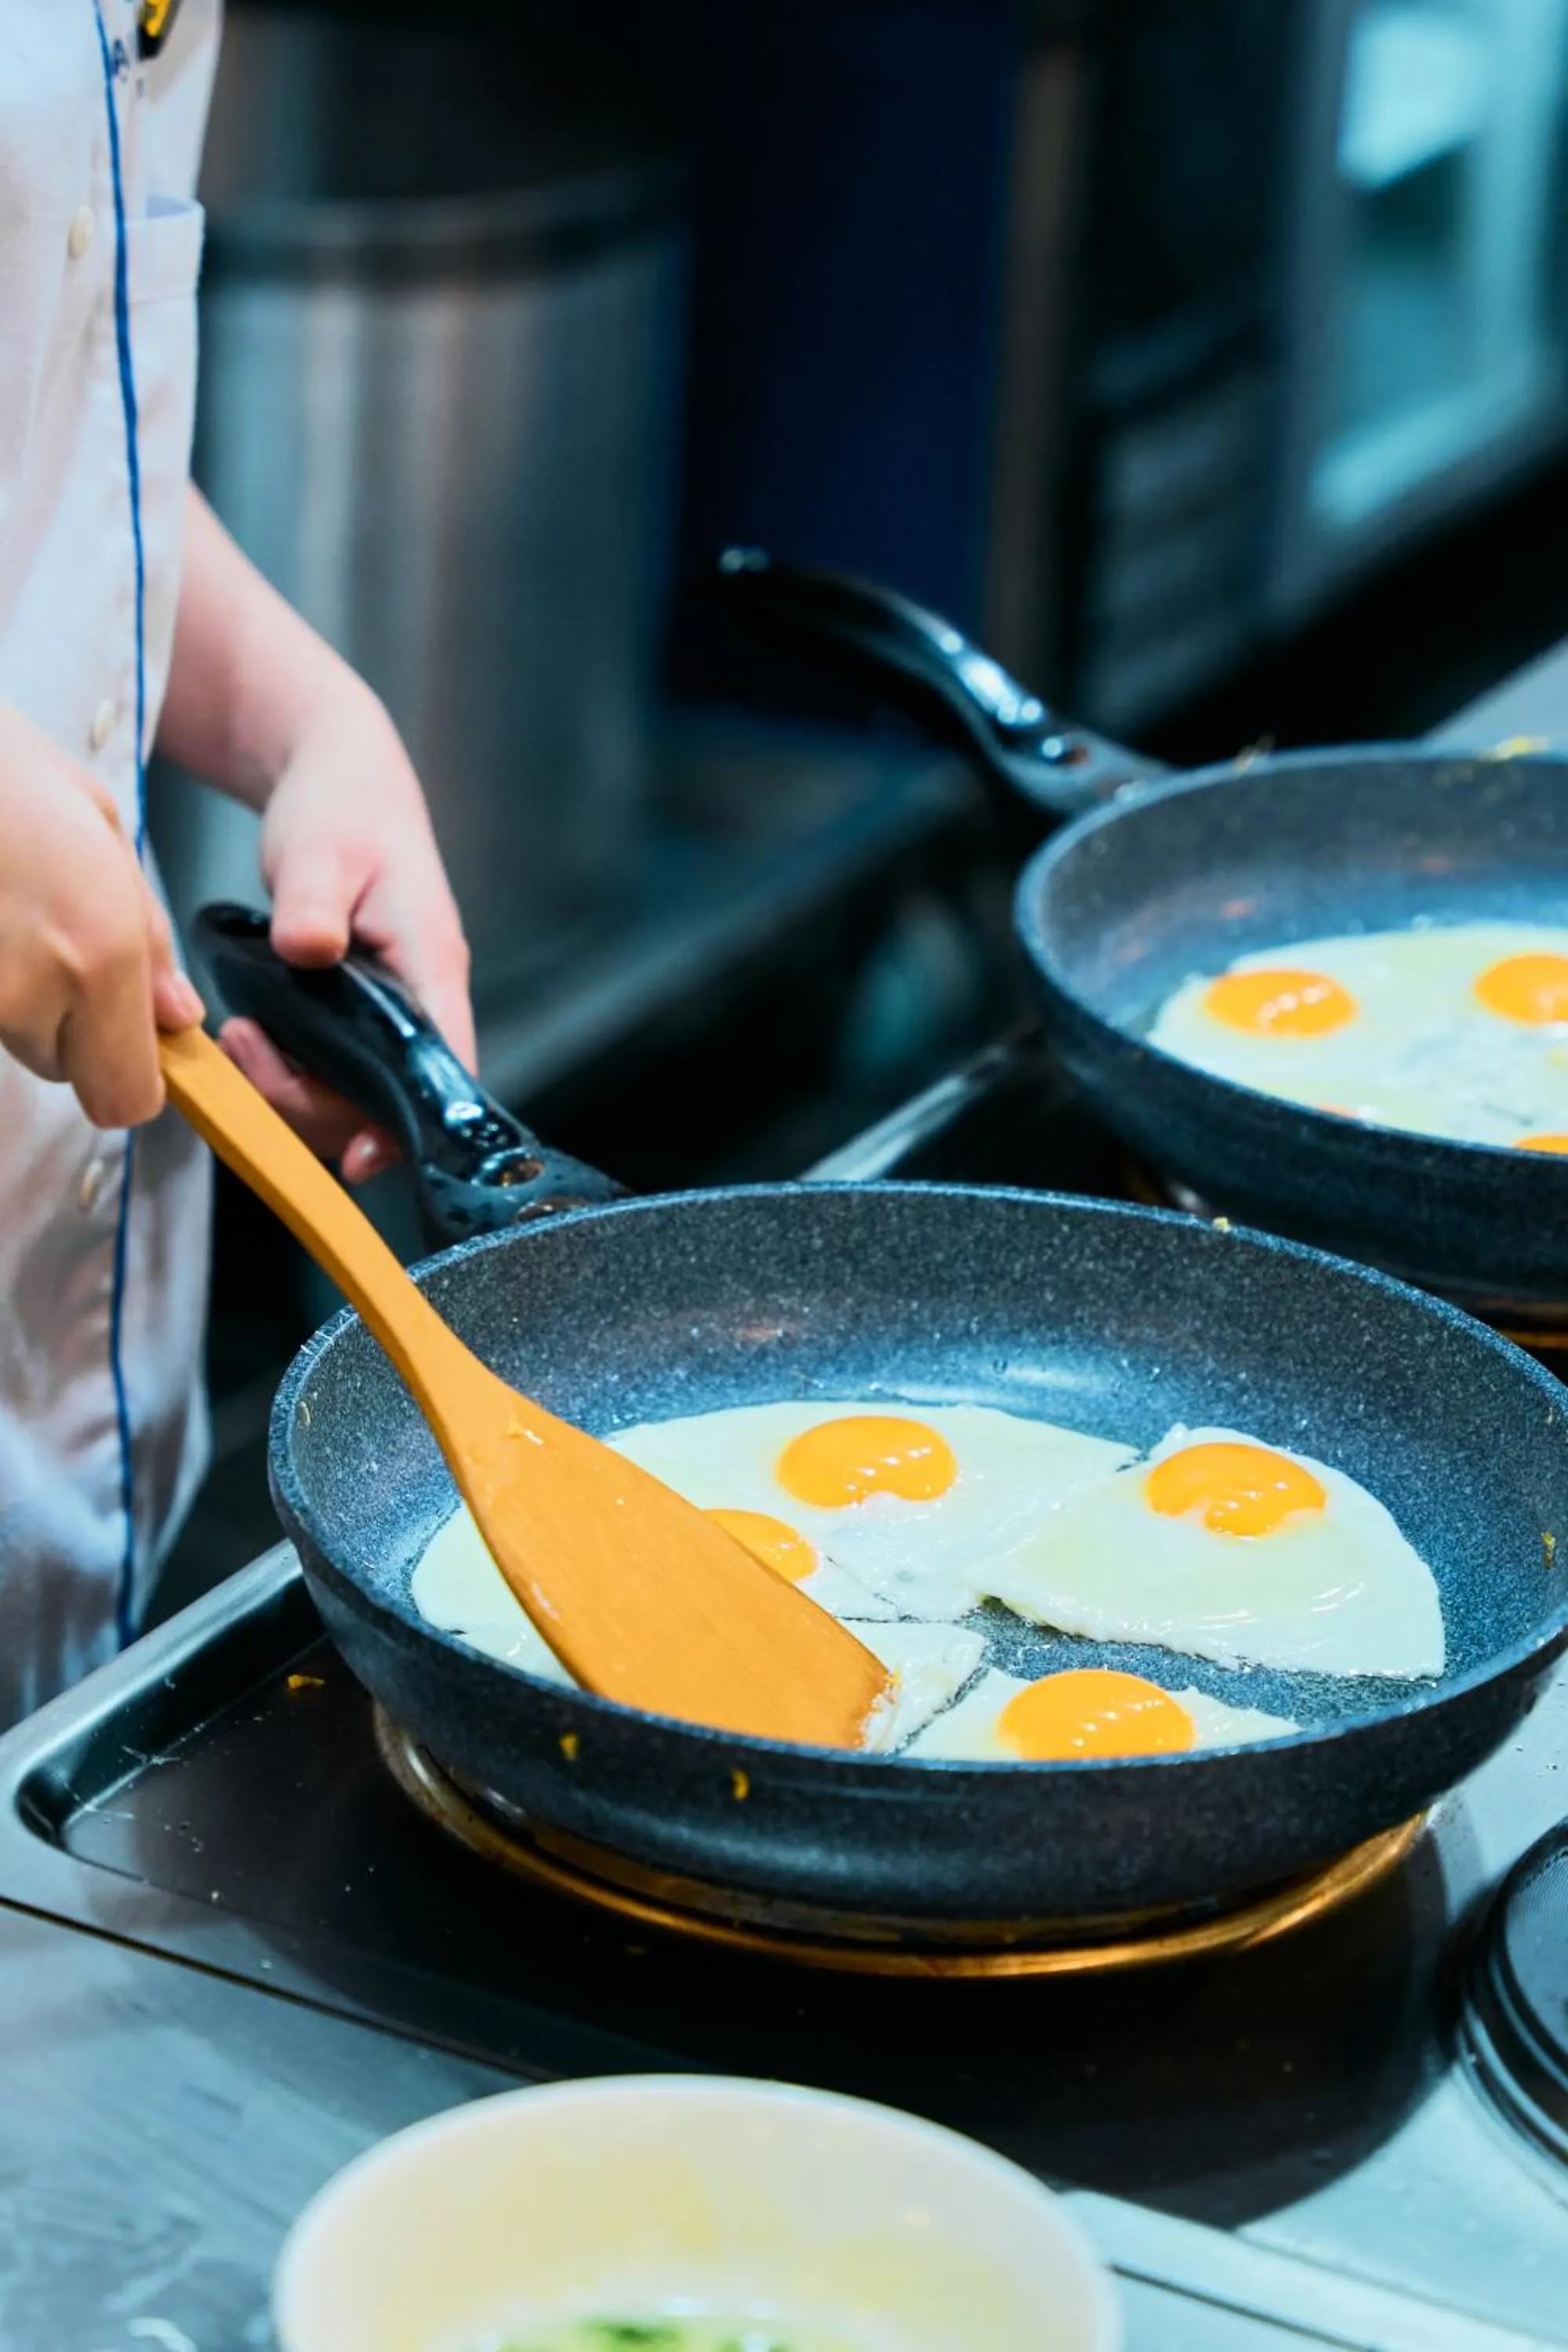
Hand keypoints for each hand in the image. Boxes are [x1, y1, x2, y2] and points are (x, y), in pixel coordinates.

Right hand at [0, 702, 203, 1126]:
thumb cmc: (3, 770)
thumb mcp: (102, 827)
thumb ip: (148, 939)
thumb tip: (174, 1016)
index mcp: (99, 952)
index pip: (125, 1098)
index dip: (127, 1073)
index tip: (123, 1040)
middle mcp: (31, 989)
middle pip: (63, 1069)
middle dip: (65, 1025)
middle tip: (43, 938)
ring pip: (11, 1037)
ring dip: (14, 995)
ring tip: (3, 909)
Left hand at [218, 679, 472, 1181]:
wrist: (338, 780)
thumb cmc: (343, 808)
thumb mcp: (319, 848)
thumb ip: (312, 903)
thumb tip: (308, 950)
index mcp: (432, 968)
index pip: (445, 1069)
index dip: (412, 1125)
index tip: (360, 1155)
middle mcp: (421, 1002)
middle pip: (390, 1101)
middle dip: (313, 1102)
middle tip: (247, 1046)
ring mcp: (391, 1012)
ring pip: (356, 1093)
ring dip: (292, 1088)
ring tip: (239, 1037)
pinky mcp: (359, 1014)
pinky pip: (333, 1070)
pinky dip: (289, 1070)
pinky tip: (252, 1038)